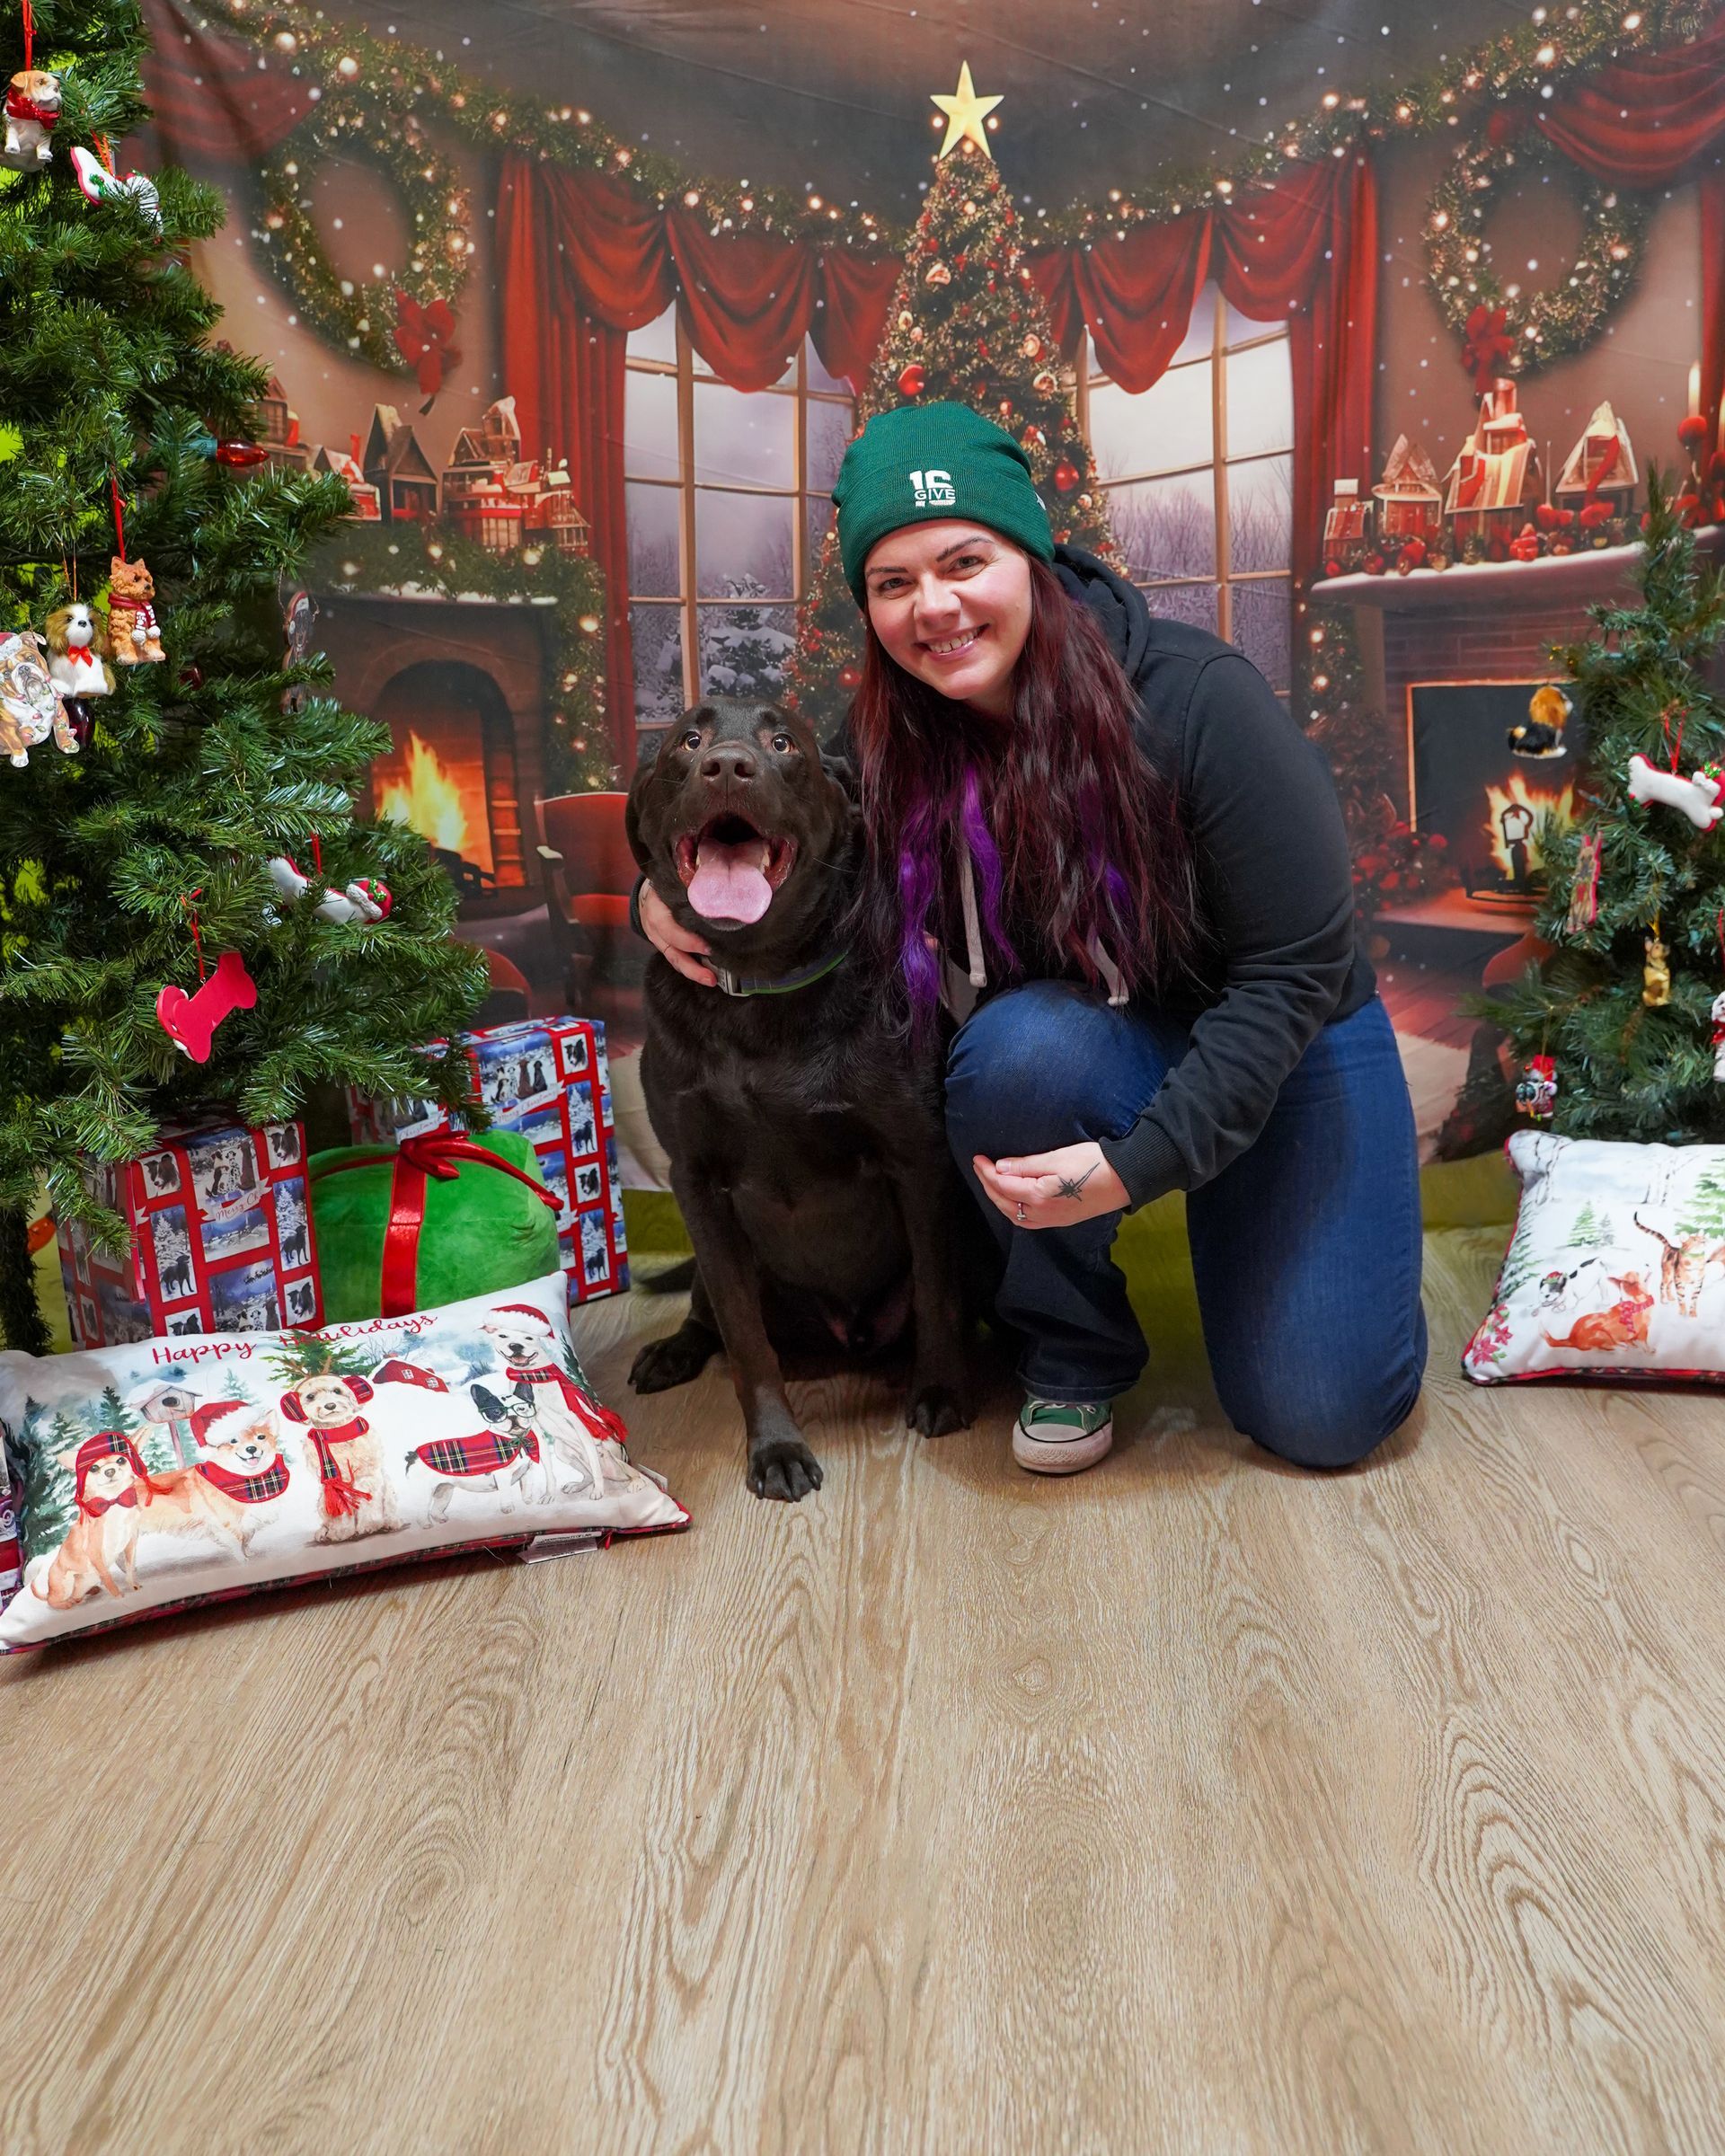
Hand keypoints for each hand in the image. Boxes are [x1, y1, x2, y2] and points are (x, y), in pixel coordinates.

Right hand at [639, 880, 716, 987]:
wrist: (648, 896)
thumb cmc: (666, 888)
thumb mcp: (673, 883)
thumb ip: (690, 888)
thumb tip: (719, 890)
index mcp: (657, 910)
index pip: (670, 929)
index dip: (688, 941)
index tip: (709, 948)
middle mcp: (656, 929)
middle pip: (672, 952)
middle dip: (692, 967)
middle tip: (711, 977)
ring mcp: (658, 941)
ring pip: (674, 960)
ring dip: (693, 972)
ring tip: (711, 980)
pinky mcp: (664, 948)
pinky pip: (676, 960)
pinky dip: (690, 968)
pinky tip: (706, 973)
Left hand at [973, 1141, 1129, 1230]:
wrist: (1126, 1178)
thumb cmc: (1093, 1163)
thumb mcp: (1057, 1158)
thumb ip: (1026, 1165)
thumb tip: (1000, 1167)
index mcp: (1039, 1197)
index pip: (1003, 1185)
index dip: (987, 1171)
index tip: (977, 1158)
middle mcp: (1043, 1214)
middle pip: (1005, 1202)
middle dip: (989, 1185)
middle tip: (979, 1167)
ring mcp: (1053, 1220)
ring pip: (1015, 1215)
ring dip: (999, 1200)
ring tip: (991, 1183)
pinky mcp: (1062, 1220)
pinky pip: (1028, 1220)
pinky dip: (1014, 1210)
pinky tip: (1013, 1200)